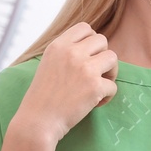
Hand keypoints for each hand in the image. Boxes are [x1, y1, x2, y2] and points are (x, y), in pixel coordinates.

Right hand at [12, 22, 117, 143]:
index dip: (91, 41)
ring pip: (113, 58)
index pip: (85, 28)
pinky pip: (113, 86)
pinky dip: (107, 96)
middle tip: (94, 74)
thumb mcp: (48, 64)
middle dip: (102, 56)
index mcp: (58, 45)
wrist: (37, 122)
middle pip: (102, 40)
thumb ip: (66, 52)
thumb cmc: (42, 97)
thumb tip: (92, 45)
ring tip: (98, 86)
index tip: (87, 57)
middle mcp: (72, 52)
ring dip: (110, 73)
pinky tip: (93, 104)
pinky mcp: (95, 86)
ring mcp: (85, 68)